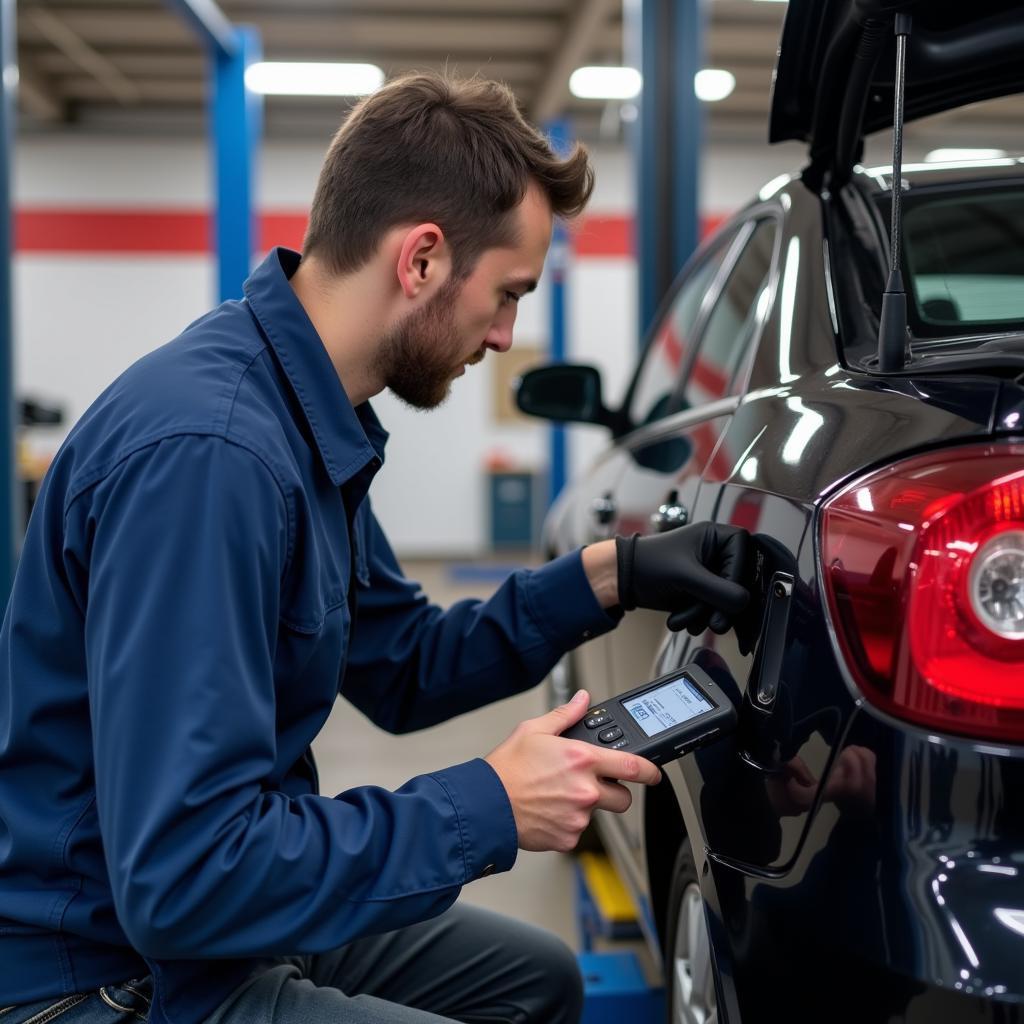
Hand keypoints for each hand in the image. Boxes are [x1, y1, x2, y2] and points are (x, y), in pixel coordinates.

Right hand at [485, 690, 661, 852]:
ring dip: (586, 806)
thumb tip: (583, 700)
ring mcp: (578, 817)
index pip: (633, 766)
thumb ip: (566, 715)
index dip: (650, 771)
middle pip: (623, 798)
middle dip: (614, 791)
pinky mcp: (568, 838)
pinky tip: (549, 811)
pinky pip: (577, 831)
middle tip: (593, 784)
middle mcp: (585, 790)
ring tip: (558, 796)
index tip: (653, 772)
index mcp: (582, 759)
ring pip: (598, 814)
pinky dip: (567, 823)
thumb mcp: (534, 730)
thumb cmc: (506, 768)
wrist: (486, 804)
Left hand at [616, 522, 750, 632]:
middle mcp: (720, 553)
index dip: (736, 584)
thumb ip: (717, 589)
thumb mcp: (685, 575)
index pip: (745, 560)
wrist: (625, 579)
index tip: (724, 603)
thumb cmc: (648, 563)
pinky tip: (682, 620)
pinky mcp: (706, 592)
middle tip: (711, 623)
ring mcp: (714, 574)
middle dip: (717, 607)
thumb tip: (743, 602)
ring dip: (705, 616)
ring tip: (683, 619)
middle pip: (738, 586)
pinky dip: (699, 619)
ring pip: (727, 602)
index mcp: (719, 536)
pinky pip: (715, 611)